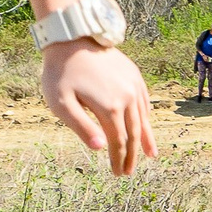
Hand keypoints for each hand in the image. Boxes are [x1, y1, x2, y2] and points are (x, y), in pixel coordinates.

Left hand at [39, 42, 156, 175]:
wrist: (74, 38)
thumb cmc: (61, 72)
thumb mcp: (61, 103)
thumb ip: (81, 127)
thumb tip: (101, 149)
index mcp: (109, 108)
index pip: (118, 141)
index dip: (118, 159)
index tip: (117, 173)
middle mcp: (127, 99)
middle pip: (133, 134)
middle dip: (131, 155)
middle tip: (128, 171)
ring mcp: (133, 87)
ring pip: (143, 119)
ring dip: (145, 139)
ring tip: (150, 155)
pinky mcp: (134, 77)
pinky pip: (144, 103)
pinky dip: (146, 118)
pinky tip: (146, 124)